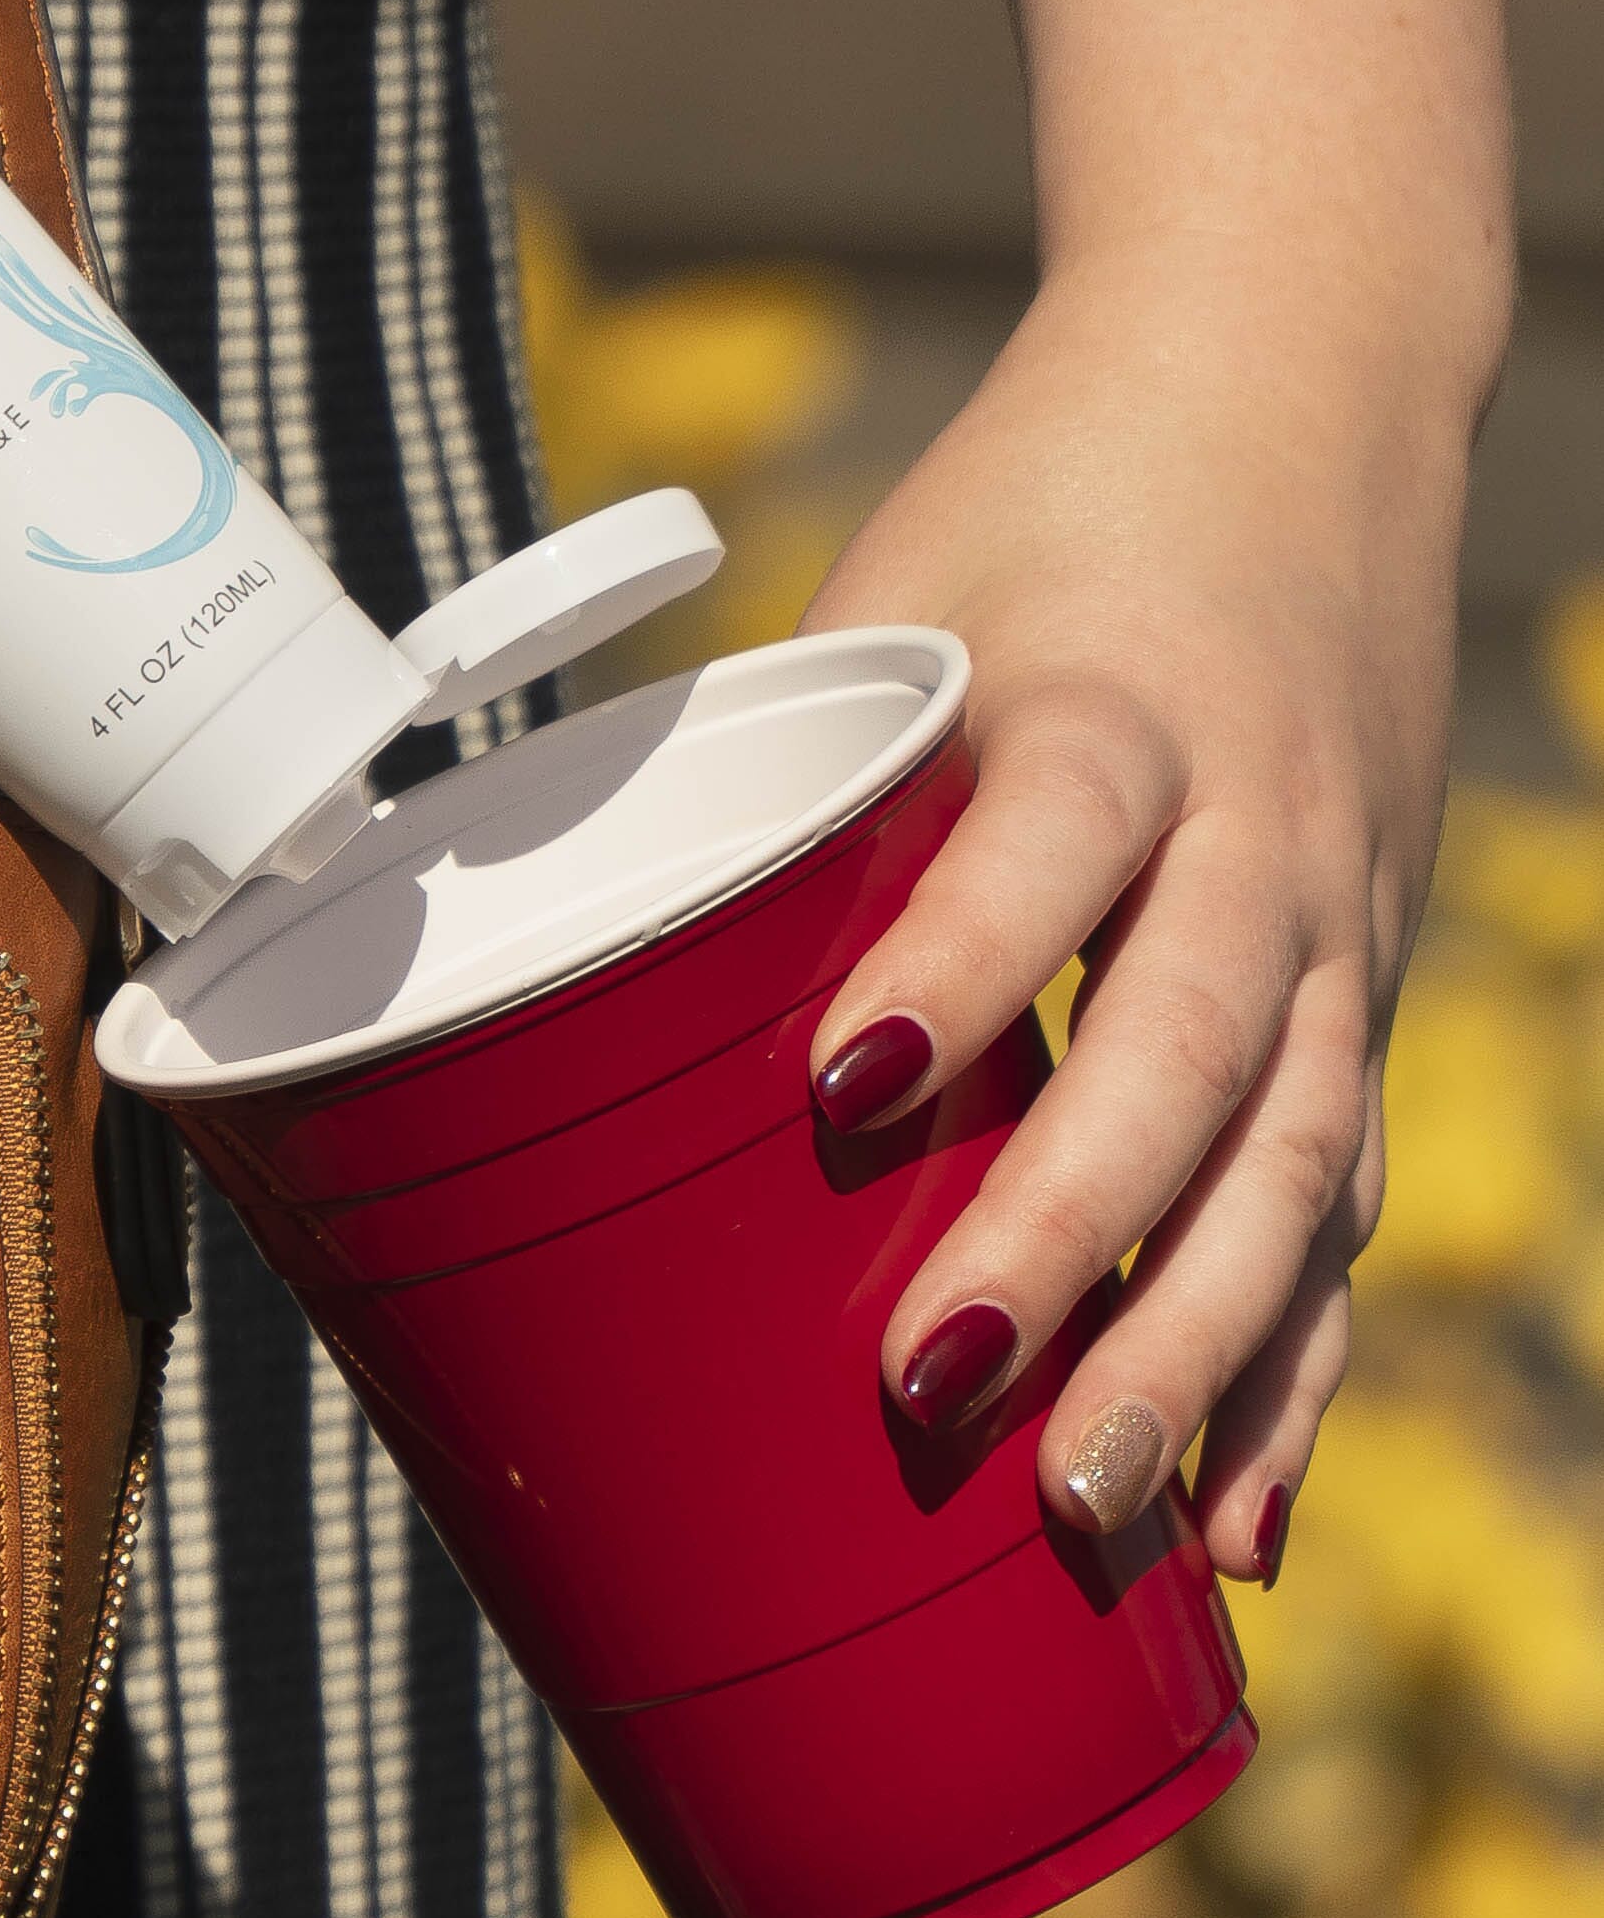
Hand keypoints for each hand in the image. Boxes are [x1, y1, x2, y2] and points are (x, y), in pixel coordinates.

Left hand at [797, 239, 1475, 1582]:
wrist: (1304, 393)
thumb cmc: (1045, 520)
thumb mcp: (897, 595)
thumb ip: (783, 767)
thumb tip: (558, 952)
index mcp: (1118, 705)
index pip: (1054, 838)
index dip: (960, 958)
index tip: (842, 1082)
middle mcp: (1257, 825)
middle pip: (1187, 1048)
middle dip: (1069, 1234)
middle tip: (935, 1386)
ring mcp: (1333, 924)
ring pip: (1290, 1160)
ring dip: (1194, 1349)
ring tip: (1083, 1506)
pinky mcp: (1359, 995)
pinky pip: (1337, 1201)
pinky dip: (1296, 1367)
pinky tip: (1240, 1524)